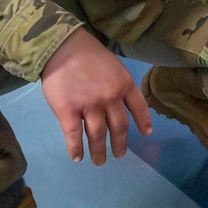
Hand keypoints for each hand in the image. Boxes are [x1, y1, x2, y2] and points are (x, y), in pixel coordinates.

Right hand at [40, 27, 151, 164]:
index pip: (138, 107)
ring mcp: (90, 106)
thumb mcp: (113, 65)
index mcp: (124, 84)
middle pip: (119, 127)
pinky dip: (76, 149)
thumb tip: (118, 103)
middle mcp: (110, 98)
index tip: (146, 133)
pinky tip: (77, 158)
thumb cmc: (86, 53)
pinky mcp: (68, 111)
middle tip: (119, 154)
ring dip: (99, 151)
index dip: (143, 122)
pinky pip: (74, 136)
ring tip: (100, 161)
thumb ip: (117, 84)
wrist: (61, 46)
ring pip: (98, 135)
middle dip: (120, 144)